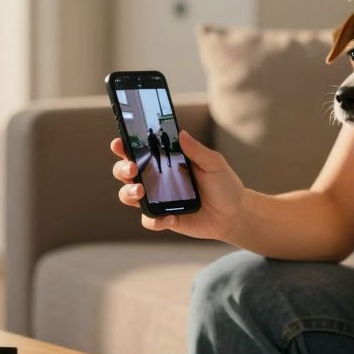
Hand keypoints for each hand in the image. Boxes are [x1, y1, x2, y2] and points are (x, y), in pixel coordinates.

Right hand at [109, 130, 244, 241]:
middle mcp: (157, 179)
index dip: (124, 146)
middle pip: (125, 172)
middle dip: (122, 169)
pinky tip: (170, 218)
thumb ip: (198, 150)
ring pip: (129, 195)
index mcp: (166, 160)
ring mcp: (158, 199)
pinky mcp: (164, 218)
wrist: (234, 215)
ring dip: (128, 193)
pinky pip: (149, 220)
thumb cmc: (224, 184)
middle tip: (132, 169)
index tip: (119, 143)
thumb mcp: (215, 164)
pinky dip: (154, 220)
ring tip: (140, 192)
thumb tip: (181, 134)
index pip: (139, 151)